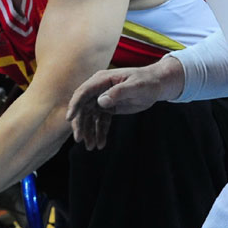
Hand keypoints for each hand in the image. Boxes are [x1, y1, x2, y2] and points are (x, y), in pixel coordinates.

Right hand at [65, 56, 183, 149]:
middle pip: (83, 107)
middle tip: (80, 139)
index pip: (84, 92)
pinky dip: (99, 133)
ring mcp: (102, 99)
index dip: (75, 105)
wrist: (157, 85)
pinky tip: (100, 144)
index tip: (70, 119)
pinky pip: (100, 122)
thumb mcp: (136, 86)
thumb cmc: (147, 82)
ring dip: (89, 131)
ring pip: (90, 117)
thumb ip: (118, 92)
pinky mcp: (109, 108)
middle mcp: (99, 89)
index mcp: (102, 80)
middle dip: (80, 124)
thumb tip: (101, 101)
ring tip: (90, 147)